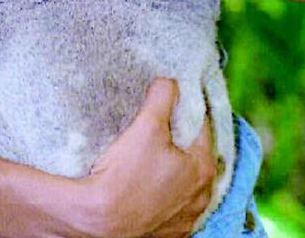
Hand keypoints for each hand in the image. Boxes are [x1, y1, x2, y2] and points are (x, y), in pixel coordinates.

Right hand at [74, 78, 216, 237]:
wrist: (100, 222)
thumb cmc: (125, 175)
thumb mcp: (146, 126)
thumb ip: (162, 97)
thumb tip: (169, 81)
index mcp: (203, 168)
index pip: (204, 126)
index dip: (191, 107)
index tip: (180, 96)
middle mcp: (202, 197)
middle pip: (199, 155)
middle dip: (186, 137)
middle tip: (168, 121)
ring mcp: (188, 218)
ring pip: (190, 182)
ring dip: (180, 166)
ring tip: (159, 151)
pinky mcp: (172, 233)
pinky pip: (177, 204)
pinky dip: (170, 191)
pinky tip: (153, 181)